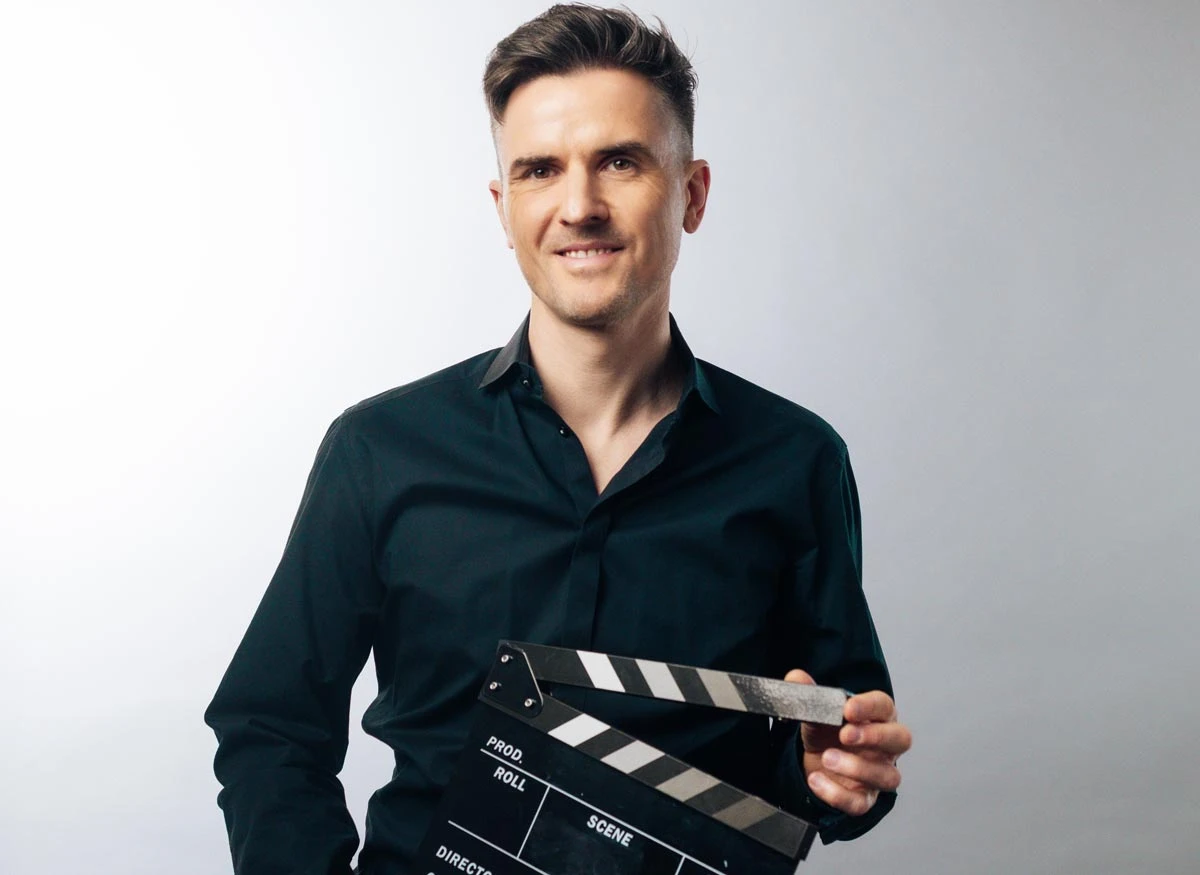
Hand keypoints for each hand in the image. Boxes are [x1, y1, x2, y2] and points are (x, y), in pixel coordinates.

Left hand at [784, 669, 910, 815]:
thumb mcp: (815, 709)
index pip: (884, 707)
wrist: (814, 761)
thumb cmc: (826, 731)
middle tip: (845, 734)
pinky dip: (838, 795)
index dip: (869, 707)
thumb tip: (796, 678)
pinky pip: (861, 803)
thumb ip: (808, 693)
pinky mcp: (864, 798)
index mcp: (877, 717)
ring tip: (827, 758)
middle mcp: (885, 747)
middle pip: (901, 739)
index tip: (848, 709)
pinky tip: (817, 780)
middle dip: (875, 736)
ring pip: (888, 776)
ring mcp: (878, 774)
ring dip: (857, 767)